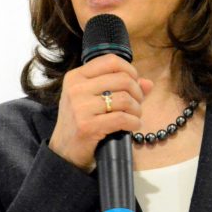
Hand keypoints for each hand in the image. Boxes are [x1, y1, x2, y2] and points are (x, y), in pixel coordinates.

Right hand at [49, 54, 152, 170]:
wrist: (64, 151)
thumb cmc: (82, 121)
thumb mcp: (94, 98)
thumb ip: (120, 87)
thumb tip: (147, 83)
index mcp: (76, 76)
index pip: (111, 61)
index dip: (130, 70)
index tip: (135, 83)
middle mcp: (76, 88)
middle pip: (122, 79)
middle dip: (137, 92)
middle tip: (137, 104)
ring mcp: (80, 107)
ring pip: (125, 99)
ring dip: (137, 110)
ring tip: (135, 116)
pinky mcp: (87, 126)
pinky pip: (122, 118)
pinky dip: (134, 122)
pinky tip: (133, 126)